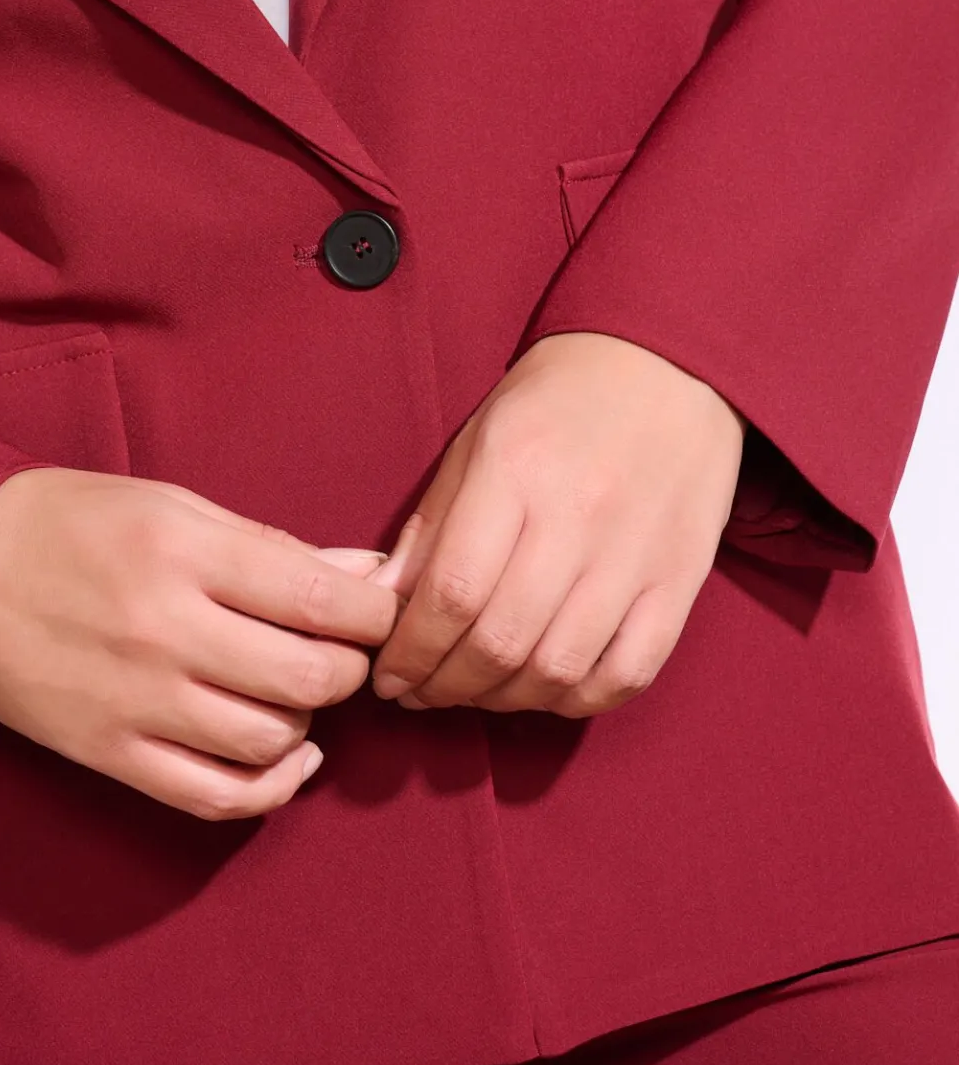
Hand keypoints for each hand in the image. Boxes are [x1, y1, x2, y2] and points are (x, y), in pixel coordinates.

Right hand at [0, 467, 397, 819]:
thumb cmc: (71, 522)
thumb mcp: (173, 504)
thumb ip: (270, 546)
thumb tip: (362, 573)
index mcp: (183, 553)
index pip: (319, 599)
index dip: (374, 612)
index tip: (380, 610)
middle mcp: (164, 631)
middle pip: (308, 678)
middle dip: (351, 668)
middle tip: (345, 651)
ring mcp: (135, 702)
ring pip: (271, 741)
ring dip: (309, 721)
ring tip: (298, 691)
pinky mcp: (108, 754)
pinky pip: (213, 796)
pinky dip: (270, 789)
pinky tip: (290, 761)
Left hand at [368, 331, 746, 716]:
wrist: (667, 364)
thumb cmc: (557, 401)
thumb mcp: (477, 440)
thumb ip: (432, 526)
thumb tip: (383, 602)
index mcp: (516, 470)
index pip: (451, 591)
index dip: (411, 651)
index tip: (389, 674)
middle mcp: (579, 516)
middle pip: (501, 640)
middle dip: (446, 685)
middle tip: (421, 692)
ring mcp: (637, 554)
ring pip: (560, 668)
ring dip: (503, 700)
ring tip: (474, 693)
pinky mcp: (682, 579)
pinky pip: (628, 672)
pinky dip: (577, 698)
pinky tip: (544, 689)